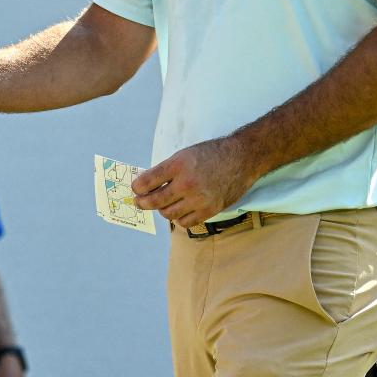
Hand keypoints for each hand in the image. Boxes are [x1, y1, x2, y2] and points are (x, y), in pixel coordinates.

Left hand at [131, 136, 257, 226]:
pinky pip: (185, 222)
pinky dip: (178, 218)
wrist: (241, 158)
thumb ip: (167, 169)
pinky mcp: (210, 210)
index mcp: (178, 165)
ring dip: (162, 210)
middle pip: (155, 201)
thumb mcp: (185, 154)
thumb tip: (147, 184)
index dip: (137, 187)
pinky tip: (178, 210)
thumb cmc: (211, 154)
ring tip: (162, 204)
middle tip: (139, 202)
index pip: (148, 181)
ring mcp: (199, 199)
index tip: (135, 189)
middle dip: (143, 202)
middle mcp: (187, 183)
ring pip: (168, 214)